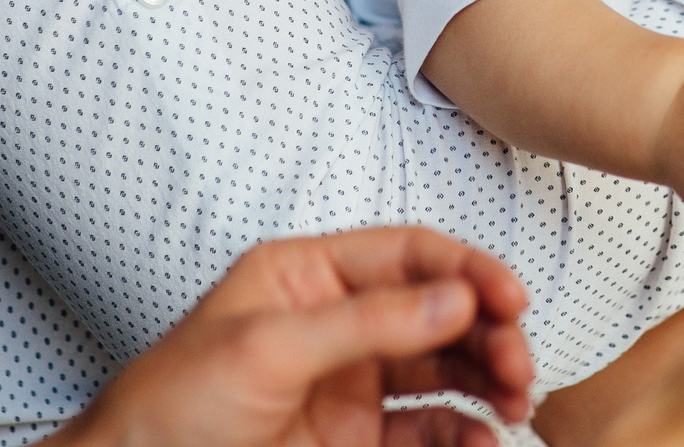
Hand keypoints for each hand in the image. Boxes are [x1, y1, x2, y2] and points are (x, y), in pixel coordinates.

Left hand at [47, 226, 534, 446]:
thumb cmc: (167, 411)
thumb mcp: (267, 349)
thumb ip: (367, 322)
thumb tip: (452, 298)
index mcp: (307, 278)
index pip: (407, 255)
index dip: (466, 269)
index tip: (510, 297)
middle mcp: (336, 326)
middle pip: (438, 313)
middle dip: (487, 332)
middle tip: (516, 363)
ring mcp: (348, 387)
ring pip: (443, 372)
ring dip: (486, 381)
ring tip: (514, 401)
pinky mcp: (354, 444)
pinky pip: (426, 432)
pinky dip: (463, 434)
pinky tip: (482, 440)